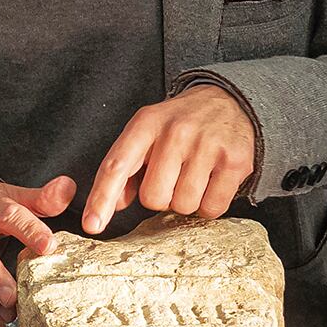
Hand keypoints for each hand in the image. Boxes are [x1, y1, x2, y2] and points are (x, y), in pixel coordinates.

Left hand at [83, 86, 256, 234]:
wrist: (230, 102)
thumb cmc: (182, 124)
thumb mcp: (148, 132)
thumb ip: (127, 166)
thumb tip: (115, 204)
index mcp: (146, 124)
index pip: (117, 166)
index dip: (102, 198)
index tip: (92, 225)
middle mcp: (176, 132)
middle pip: (153, 198)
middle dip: (161, 197)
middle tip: (173, 177)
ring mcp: (207, 146)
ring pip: (183, 206)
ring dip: (186, 201)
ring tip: (194, 176)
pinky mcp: (234, 161)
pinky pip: (211, 208)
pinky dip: (209, 205)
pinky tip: (211, 182)